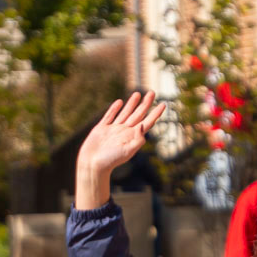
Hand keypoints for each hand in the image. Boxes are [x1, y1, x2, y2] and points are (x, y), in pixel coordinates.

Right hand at [74, 92, 166, 211]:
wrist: (92, 164)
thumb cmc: (110, 160)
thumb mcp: (127, 151)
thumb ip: (137, 140)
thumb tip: (142, 125)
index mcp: (132, 136)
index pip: (147, 122)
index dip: (155, 113)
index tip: (164, 104)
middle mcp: (124, 131)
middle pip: (138, 114)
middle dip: (146, 104)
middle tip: (153, 92)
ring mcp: (113, 129)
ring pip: (125, 113)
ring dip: (132, 104)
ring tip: (138, 93)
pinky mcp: (102, 129)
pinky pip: (110, 116)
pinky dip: (114, 109)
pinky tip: (119, 102)